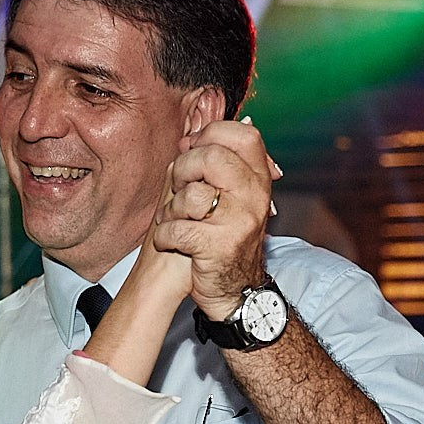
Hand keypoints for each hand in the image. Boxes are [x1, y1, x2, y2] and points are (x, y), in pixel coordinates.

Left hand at [148, 119, 278, 320]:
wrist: (232, 290)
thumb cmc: (221, 236)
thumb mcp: (228, 195)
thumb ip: (214, 162)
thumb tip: (192, 133)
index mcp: (259, 179)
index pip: (244, 135)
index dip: (212, 135)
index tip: (194, 150)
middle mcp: (255, 197)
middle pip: (212, 158)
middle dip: (183, 171)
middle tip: (179, 189)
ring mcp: (240, 222)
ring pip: (191, 195)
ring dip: (172, 209)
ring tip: (175, 220)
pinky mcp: (220, 247)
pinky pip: (178, 228)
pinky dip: (165, 236)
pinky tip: (170, 241)